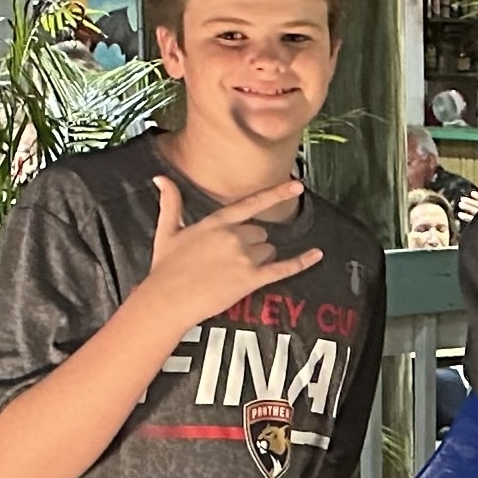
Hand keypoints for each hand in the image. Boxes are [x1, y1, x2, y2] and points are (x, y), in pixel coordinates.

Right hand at [140, 176, 319, 328]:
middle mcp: (233, 236)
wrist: (166, 300)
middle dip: (251, 244)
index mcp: (216, 222)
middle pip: (261, 233)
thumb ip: (170, 203)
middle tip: (228, 260)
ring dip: (259, 259)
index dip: (276, 193)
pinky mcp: (251, 279)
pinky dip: (302, 262)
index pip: (251, 203)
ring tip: (233, 273)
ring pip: (268, 250)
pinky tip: (317, 255)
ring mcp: (244, 257)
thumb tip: (161, 177)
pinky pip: (283, 268)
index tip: (297, 185)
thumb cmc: (165, 267)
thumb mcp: (166, 231)